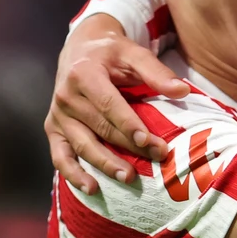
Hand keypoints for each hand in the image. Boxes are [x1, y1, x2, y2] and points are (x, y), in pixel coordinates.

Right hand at [47, 15, 188, 193]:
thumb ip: (156, 72)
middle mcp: (66, 96)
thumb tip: (183, 91)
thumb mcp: (133, 53)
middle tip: (157, 159)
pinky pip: (60, 155)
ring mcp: (57, 115)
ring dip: (105, 164)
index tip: (149, 142)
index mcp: (84, 75)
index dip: (129, 125)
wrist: (80, 49)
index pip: (109, 105)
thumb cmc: (111, 53)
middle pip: (100, 128)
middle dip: (128, 147)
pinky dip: (73, 173)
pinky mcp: (54, 129)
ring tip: (128, 178)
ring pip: (82, 145)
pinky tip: (91, 188)